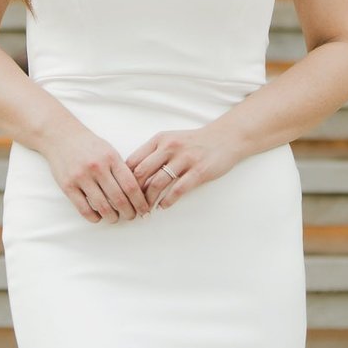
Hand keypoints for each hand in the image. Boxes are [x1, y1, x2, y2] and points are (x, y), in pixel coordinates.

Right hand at [38, 125, 152, 222]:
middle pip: (119, 199)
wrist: (60, 135)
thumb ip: (121, 169)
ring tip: (115, 218)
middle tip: (131, 217)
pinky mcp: (67, 185)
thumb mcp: (109, 150)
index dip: (140, 202)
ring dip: (112, 217)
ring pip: (102, 206)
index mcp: (111, 158)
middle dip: (128, 213)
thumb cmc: (89, 145)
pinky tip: (98, 217)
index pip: (131, 185)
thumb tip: (137, 193)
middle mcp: (97, 167)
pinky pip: (84, 209)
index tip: (144, 210)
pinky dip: (94, 218)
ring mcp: (81, 177)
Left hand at [126, 125, 244, 209]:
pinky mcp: (199, 171)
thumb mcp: (170, 140)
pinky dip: (167, 201)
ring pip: (158, 183)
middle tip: (132, 205)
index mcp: (159, 139)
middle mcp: (170, 147)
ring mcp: (185, 158)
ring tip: (146, 210)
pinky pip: (178, 189)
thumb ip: (153, 154)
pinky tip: (163, 206)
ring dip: (149, 200)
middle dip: (134, 192)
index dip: (125, 178)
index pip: (134, 160)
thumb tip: (133, 176)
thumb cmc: (193, 142)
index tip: (123, 192)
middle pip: (142, 172)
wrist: (224, 138)